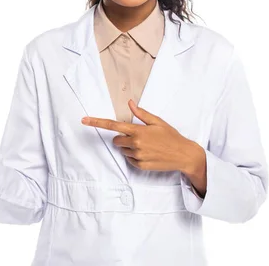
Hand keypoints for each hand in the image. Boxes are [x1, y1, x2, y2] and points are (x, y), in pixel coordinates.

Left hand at [81, 99, 202, 173]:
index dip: (96, 123)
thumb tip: (130, 102)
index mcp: (138, 131)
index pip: (112, 125)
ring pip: (123, 150)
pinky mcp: (140, 165)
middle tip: (139, 137)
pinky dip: (135, 156)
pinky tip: (148, 154)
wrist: (184, 155)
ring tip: (147, 146)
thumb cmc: (171, 136)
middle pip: (116, 140)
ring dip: (130, 147)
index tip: (84, 120)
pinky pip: (130, 159)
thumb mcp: (157, 122)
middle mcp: (135, 144)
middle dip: (123, 138)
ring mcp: (137, 156)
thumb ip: (141, 113)